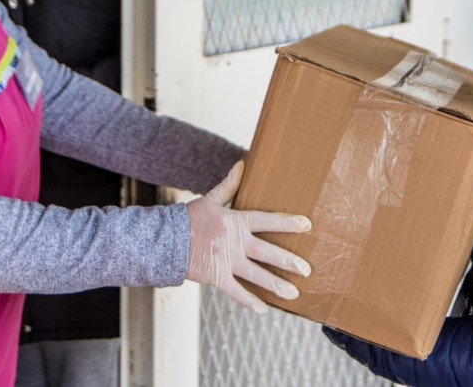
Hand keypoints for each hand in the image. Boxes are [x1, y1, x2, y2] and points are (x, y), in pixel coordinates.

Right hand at [187, 161, 311, 310]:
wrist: (165, 240)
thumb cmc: (189, 218)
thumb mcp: (210, 199)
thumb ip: (229, 186)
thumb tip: (242, 163)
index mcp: (235, 222)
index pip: (266, 221)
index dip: (286, 222)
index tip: (306, 225)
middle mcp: (235, 243)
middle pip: (267, 253)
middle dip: (288, 261)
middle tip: (307, 270)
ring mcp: (226, 262)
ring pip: (256, 276)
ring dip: (276, 285)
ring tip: (294, 294)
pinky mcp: (216, 277)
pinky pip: (236, 292)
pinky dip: (249, 300)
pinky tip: (263, 308)